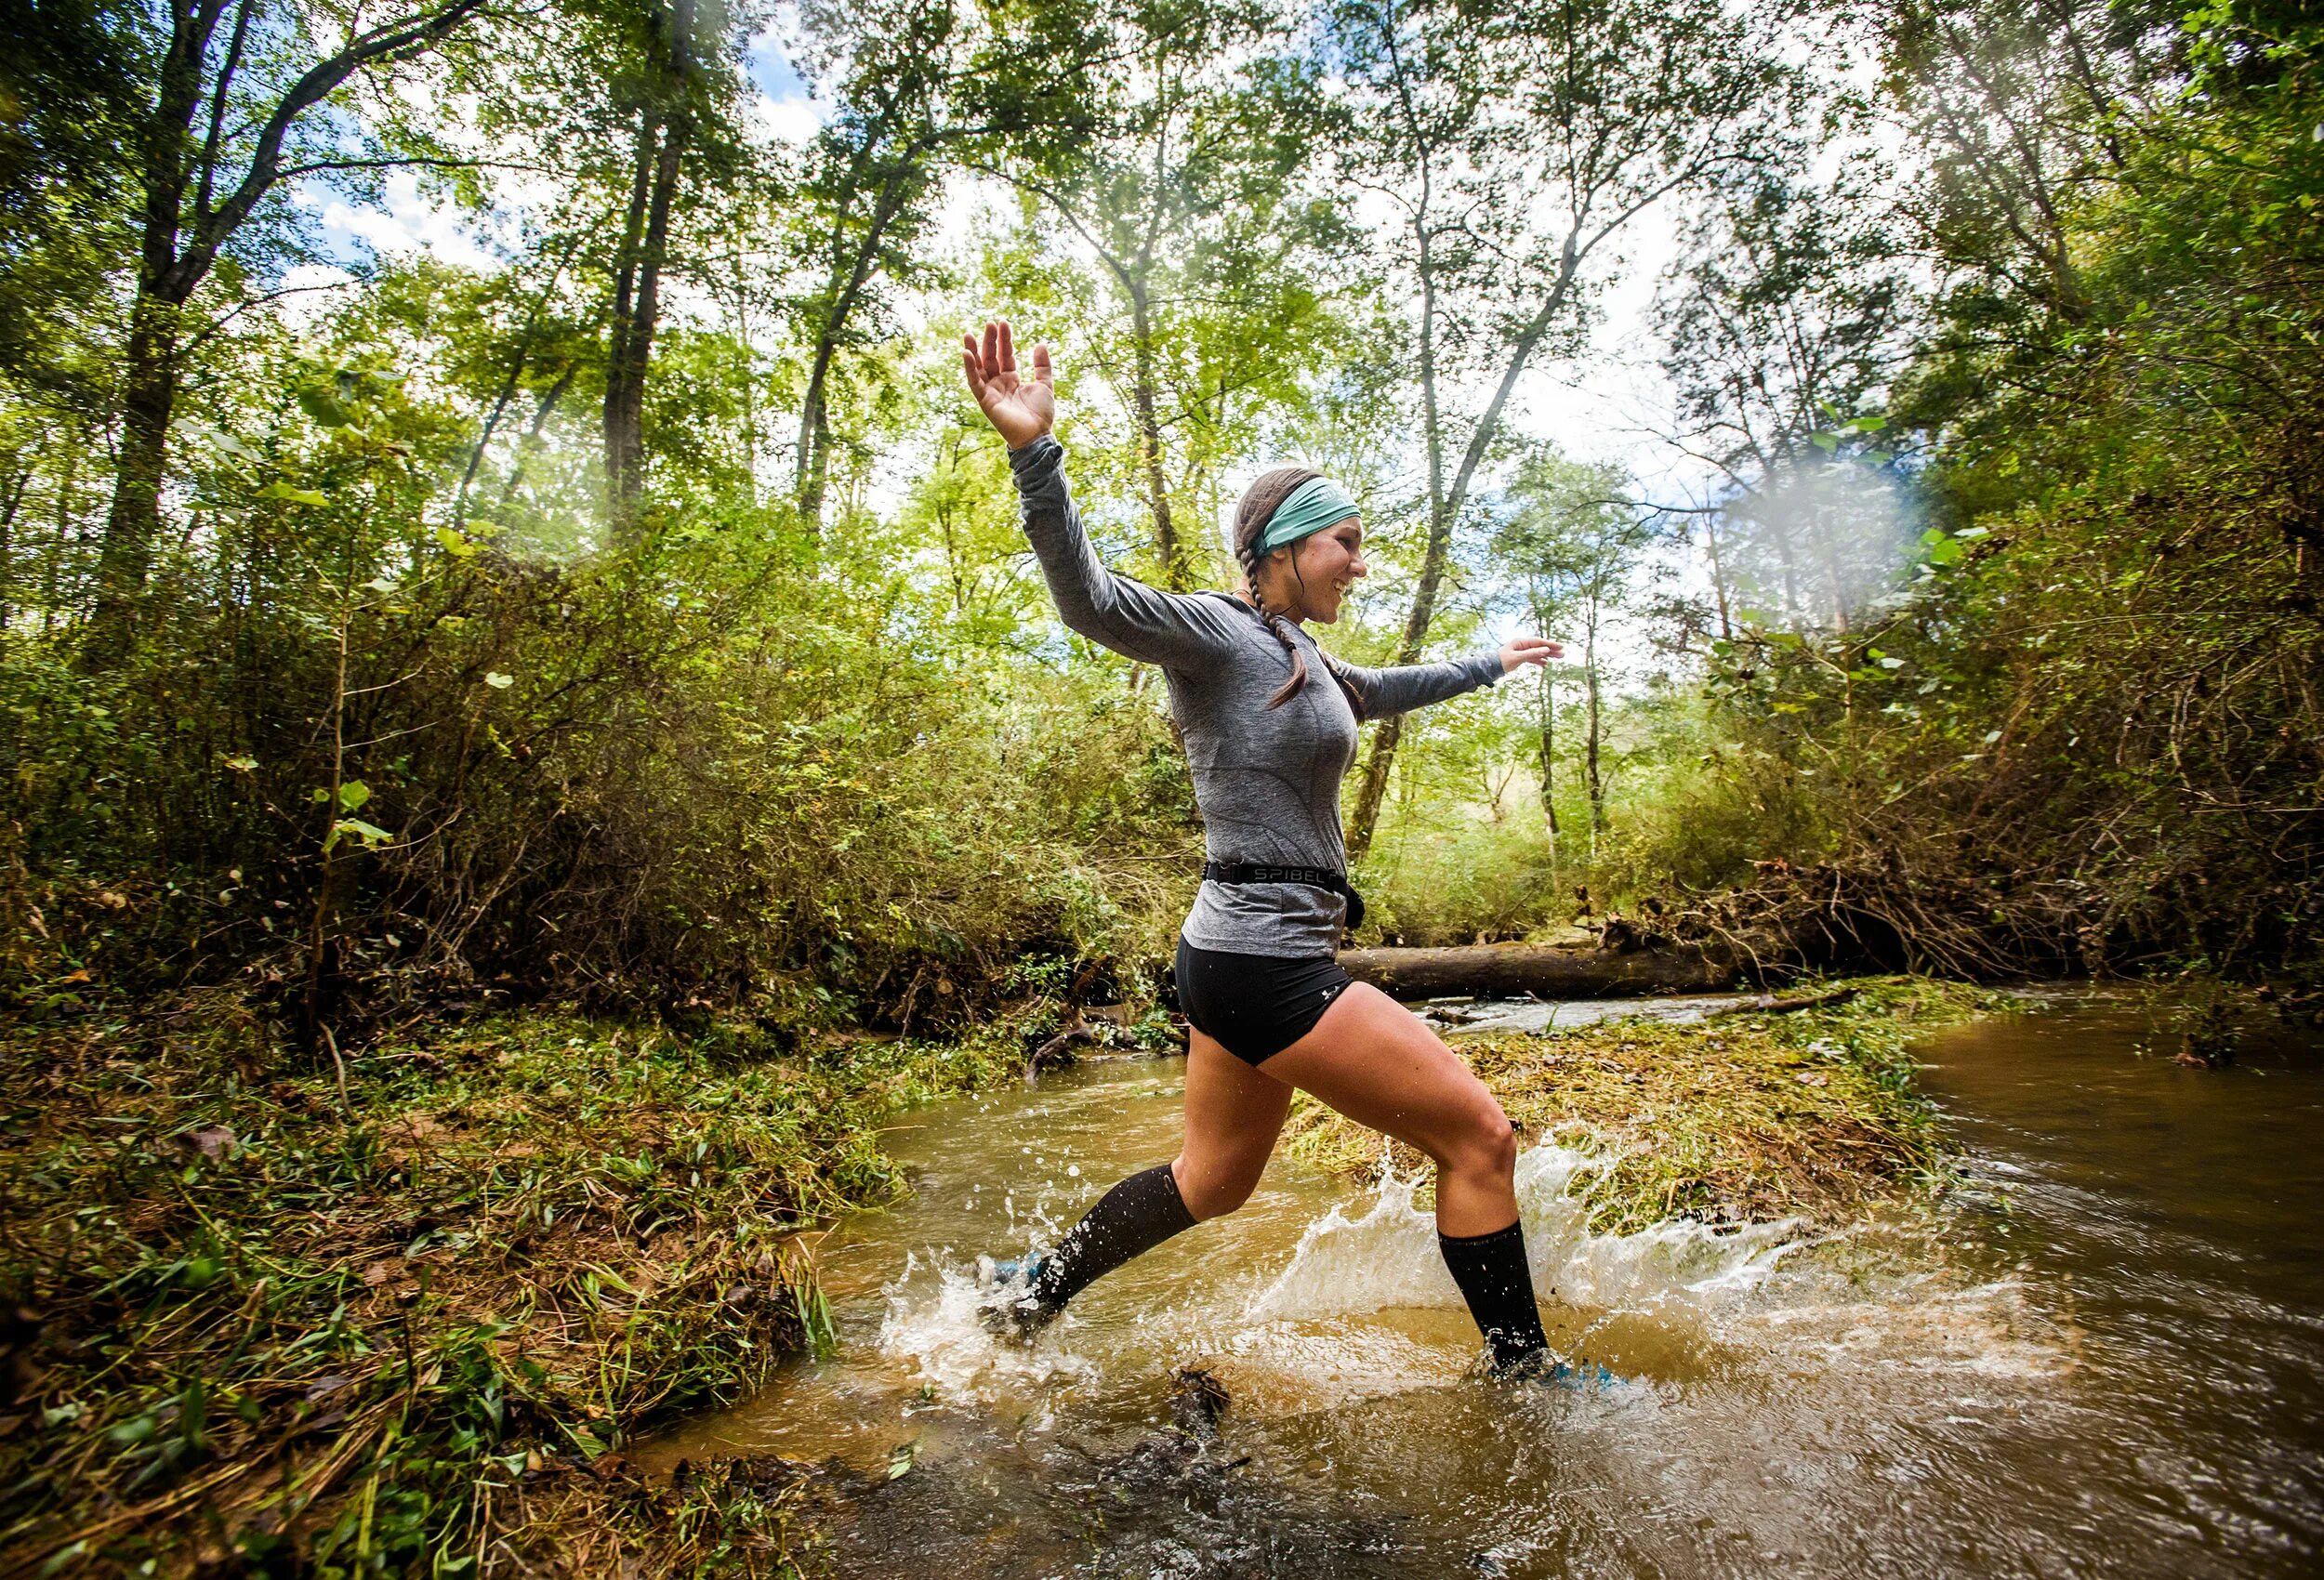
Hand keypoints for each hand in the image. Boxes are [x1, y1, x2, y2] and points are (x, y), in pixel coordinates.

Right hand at [961, 319, 1054, 449]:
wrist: (1037, 435)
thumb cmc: (1041, 414)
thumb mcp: (1044, 384)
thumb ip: (1042, 365)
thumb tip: (1041, 344)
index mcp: (1011, 378)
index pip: (1005, 354)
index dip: (1004, 340)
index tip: (1003, 323)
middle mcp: (999, 383)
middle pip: (991, 358)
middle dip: (989, 341)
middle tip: (989, 324)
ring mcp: (990, 391)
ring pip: (979, 368)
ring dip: (973, 351)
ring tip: (968, 334)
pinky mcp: (985, 401)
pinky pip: (974, 382)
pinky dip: (969, 368)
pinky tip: (966, 353)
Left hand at [1499, 636, 1562, 672]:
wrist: (1490, 668)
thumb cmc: (1501, 661)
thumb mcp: (1517, 658)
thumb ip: (1532, 653)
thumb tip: (1546, 650)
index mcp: (1520, 642)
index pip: (1538, 642)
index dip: (1550, 644)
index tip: (1560, 647)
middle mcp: (1521, 645)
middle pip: (1539, 647)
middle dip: (1551, 650)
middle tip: (1563, 654)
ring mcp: (1521, 652)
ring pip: (1537, 653)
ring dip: (1547, 656)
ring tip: (1558, 658)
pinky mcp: (1519, 658)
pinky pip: (1532, 658)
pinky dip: (1539, 661)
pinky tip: (1545, 664)